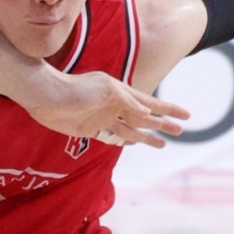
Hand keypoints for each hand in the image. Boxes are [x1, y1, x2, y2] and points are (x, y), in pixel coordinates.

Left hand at [30, 70, 188, 149]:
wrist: (46, 98)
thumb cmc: (76, 90)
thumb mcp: (106, 91)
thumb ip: (127, 102)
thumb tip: (147, 113)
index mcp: (122, 93)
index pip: (151, 103)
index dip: (169, 109)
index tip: (187, 115)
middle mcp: (115, 106)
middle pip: (144, 118)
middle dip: (162, 124)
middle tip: (181, 131)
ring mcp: (103, 118)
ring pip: (131, 129)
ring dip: (147, 136)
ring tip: (163, 144)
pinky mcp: (90, 129)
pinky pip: (113, 136)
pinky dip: (125, 140)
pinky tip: (134, 143)